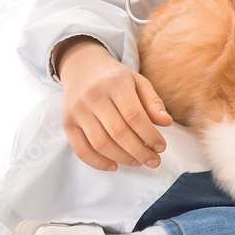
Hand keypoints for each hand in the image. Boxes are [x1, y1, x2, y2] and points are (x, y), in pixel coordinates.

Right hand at [55, 37, 173, 171]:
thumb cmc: (116, 79)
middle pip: (118, 132)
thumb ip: (153, 102)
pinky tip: (114, 166)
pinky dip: (97, 162)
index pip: (134, 115)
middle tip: (153, 161)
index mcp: (116, 83)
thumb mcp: (138, 82)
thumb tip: (167, 122)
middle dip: (139, 151)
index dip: (150, 135)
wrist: (83, 68)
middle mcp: (94, 96)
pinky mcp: (67, 122)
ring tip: (138, 162)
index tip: (161, 147)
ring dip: (122, 158)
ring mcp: (78, 110)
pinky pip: (80, 149)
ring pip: (100, 143)